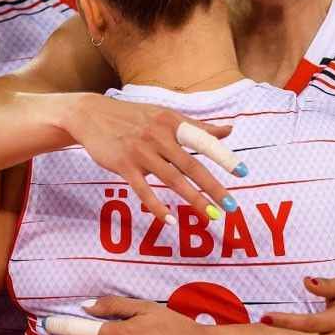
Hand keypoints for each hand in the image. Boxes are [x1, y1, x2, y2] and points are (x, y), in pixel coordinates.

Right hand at [65, 93, 242, 224]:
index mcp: (172, 122)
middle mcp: (159, 136)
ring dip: (193, 199)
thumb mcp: (165, 115)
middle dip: (212, 187)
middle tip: (230, 206)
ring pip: (172, 180)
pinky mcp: (124, 165)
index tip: (243, 172)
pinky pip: (143, 190)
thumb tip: (229, 131)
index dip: (223, 157)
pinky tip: (171, 220)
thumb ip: (197, 126)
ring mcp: (141, 151)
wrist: (91, 115)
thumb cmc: (134, 116)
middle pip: (191, 165)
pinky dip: (157, 206)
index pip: (203, 141)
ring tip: (211, 215)